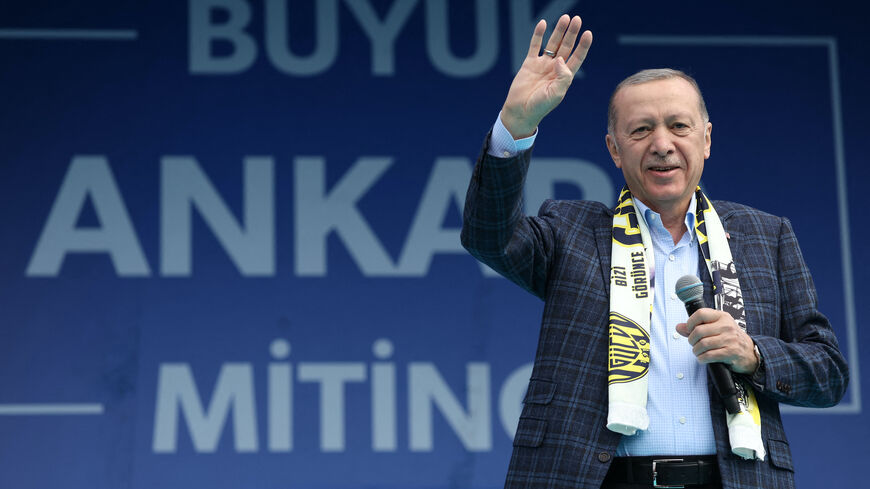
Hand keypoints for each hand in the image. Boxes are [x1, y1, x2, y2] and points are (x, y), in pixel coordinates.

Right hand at [500, 15, 592, 138]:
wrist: (521, 112)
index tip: (588, 34)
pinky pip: (535, 45)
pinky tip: (543, 24)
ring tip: (565, 18)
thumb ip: (562, 77)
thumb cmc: (540, 107)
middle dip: (572, 33)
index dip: (583, 46)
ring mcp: (542, 65)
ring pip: (553, 44)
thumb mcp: (556, 94)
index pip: (577, 58)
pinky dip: (539, 35)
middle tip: (577, 19)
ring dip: (559, 31)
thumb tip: (560, 58)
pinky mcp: (529, 63)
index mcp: (564, 77)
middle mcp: (555, 68)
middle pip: (566, 47)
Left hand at [676, 308, 758, 373]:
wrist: (749, 352)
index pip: (700, 314)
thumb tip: (678, 327)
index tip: (689, 329)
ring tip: (698, 352)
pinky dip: (702, 358)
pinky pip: (709, 355)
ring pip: (702, 344)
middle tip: (694, 344)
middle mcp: (726, 326)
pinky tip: (703, 358)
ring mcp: (730, 339)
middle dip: (691, 340)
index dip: (690, 322)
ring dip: (696, 350)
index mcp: (722, 316)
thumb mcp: (715, 328)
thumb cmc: (730, 338)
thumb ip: (696, 327)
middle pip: (698, 331)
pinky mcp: (730, 352)